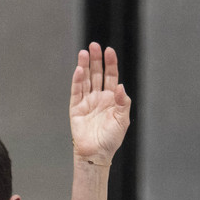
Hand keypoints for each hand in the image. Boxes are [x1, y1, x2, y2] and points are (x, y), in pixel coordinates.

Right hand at [69, 42, 130, 165]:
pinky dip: (77, 80)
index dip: (110, 64)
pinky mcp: (76, 108)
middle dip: (96, 60)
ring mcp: (86, 102)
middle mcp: (98, 97)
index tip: (109, 51)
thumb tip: (121, 86)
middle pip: (97, 74)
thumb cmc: (111, 139)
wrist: (96, 153)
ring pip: (85, 80)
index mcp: (111, 99)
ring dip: (85, 66)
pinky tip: (79, 70)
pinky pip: (76, 91)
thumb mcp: (123, 120)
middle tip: (94, 45)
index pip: (111, 77)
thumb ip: (123, 103)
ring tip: (84, 53)